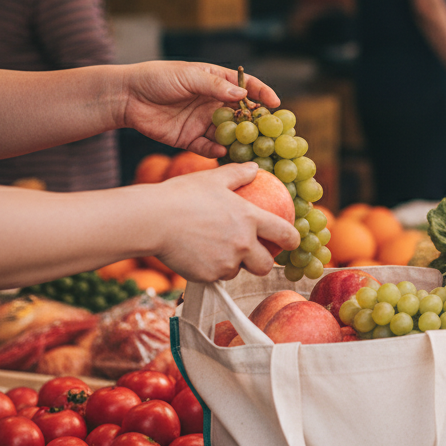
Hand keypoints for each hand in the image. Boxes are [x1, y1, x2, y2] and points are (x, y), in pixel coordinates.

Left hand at [120, 61, 279, 157]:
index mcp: (215, 82)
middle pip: (241, 114)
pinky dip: (217, 151)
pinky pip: (208, 148)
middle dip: (256, 123)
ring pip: (228, 134)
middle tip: (270, 133)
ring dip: (239, 141)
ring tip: (250, 149)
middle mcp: (213, 103)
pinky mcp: (190, 139)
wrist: (127, 97)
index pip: (246, 87)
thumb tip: (243, 96)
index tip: (276, 104)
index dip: (262, 94)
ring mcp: (203, 122)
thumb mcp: (188, 76)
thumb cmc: (157, 78)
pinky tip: (222, 152)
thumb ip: (214, 86)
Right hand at [148, 163, 299, 279]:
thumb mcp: (213, 178)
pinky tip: (199, 254)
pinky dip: (212, 268)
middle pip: (266, 264)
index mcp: (250, 218)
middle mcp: (243, 243)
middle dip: (263, 262)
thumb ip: (238, 173)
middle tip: (254, 254)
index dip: (294, 240)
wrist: (152, 220)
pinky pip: (217, 276)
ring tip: (218, 249)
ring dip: (234, 264)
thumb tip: (255, 168)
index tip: (293, 242)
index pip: (285, 233)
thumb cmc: (181, 195)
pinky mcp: (208, 276)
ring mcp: (226, 263)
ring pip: (238, 271)